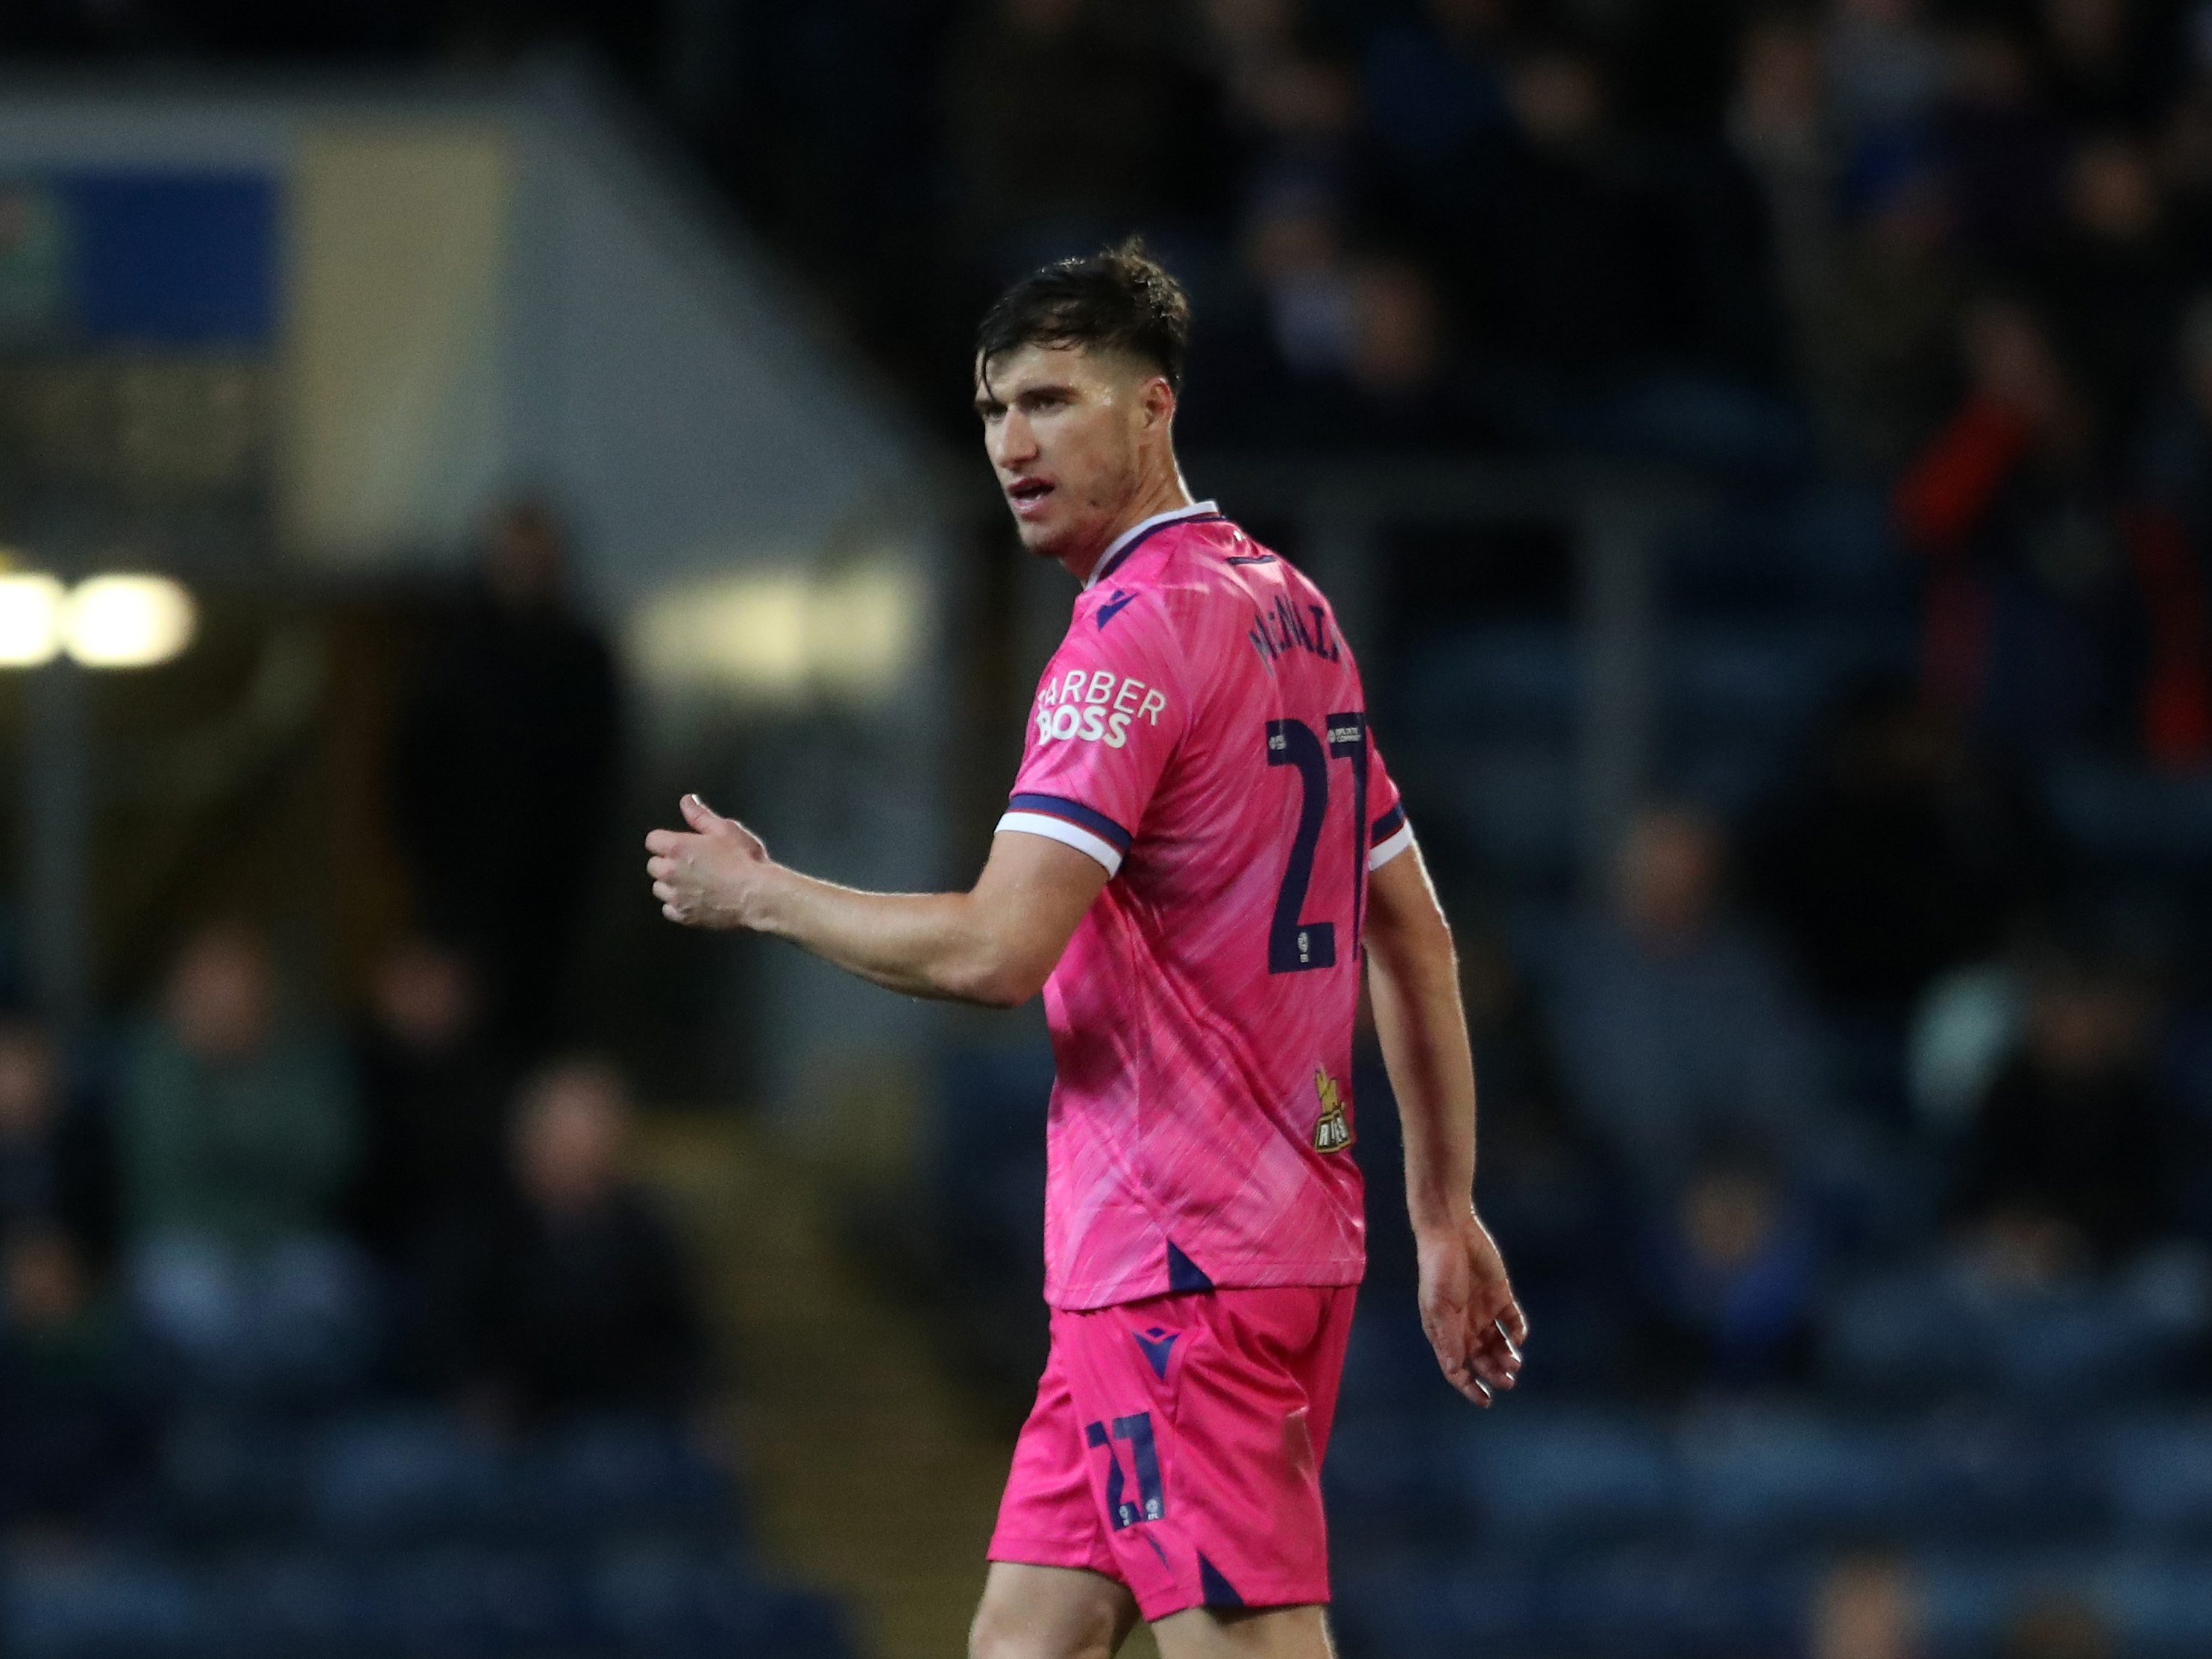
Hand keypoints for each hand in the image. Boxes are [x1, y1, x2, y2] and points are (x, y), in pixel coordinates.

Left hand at [645, 795, 772, 928]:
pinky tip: (695, 899)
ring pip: (659, 889)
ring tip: (693, 882)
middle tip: (690, 863)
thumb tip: (686, 802)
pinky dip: (678, 905)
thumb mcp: (725, 829)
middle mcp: (671, 872)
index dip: (665, 840)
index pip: (652, 840)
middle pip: (653, 866)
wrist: (758, 895)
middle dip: (667, 863)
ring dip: (671, 885)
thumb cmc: (744, 861)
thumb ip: (700, 815)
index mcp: (677, 847)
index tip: (679, 844)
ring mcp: (676, 896)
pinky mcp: (684, 916)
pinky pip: (669, 910)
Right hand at [1416, 1209, 1526, 1406]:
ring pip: (1498, 1343)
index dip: (1469, 1386)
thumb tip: (1455, 1371)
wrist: (1451, 1232)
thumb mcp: (1439, 1307)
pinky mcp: (1500, 1295)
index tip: (1485, 1400)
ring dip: (1506, 1356)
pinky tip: (1517, 1336)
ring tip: (1515, 1363)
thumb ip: (1448, 1339)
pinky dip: (1516, 1332)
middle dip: (1494, 1373)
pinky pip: (1512, 1320)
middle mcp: (1464, 1325)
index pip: (1457, 1367)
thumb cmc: (1438, 1269)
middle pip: (1481, 1358)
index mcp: (1445, 1330)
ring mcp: (1483, 1310)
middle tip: (1508, 1381)